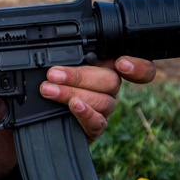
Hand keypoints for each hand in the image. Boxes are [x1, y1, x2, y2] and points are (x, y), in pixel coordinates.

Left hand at [41, 56, 156, 141]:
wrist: (41, 116)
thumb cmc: (51, 84)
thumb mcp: (56, 67)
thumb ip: (65, 59)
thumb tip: (56, 51)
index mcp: (102, 67)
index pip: (132, 65)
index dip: (138, 66)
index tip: (122, 63)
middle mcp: (108, 88)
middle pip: (111, 80)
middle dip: (79, 77)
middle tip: (53, 75)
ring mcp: (104, 109)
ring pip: (102, 101)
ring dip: (71, 93)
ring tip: (48, 90)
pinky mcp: (95, 128)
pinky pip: (97, 122)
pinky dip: (85, 112)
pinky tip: (73, 106)